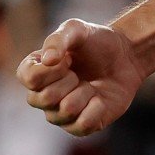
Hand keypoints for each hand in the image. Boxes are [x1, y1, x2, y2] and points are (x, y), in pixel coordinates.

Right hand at [17, 18, 145, 135]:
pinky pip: (82, 125)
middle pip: (43, 99)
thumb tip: (48, 60)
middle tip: (80, 73)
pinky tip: (100, 98)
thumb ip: (58, 39)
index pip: (29, 78)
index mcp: (35, 72)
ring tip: (91, 84)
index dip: (51, 69)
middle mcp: (42, 96)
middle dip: (69, 81)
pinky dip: (96, 108)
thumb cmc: (97, 42)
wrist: (126, 56)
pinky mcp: (80, 125)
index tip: (68, 59)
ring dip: (85, 93)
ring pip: (65, 112)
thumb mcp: (77, 29)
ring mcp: (60, 113)